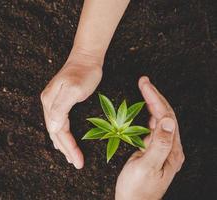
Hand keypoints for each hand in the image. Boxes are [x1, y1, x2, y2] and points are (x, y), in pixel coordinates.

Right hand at [41, 49, 102, 168]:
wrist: (86, 57)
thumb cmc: (84, 73)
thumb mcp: (74, 89)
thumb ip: (61, 108)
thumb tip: (52, 127)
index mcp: (50, 102)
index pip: (58, 131)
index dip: (68, 147)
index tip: (78, 160)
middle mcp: (48, 103)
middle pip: (55, 132)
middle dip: (66, 149)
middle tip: (77, 163)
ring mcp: (53, 101)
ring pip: (56, 129)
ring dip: (63, 144)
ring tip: (71, 157)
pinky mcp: (60, 100)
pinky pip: (59, 122)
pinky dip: (62, 134)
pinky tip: (63, 140)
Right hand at [115, 76, 184, 199]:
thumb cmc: (137, 188)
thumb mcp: (147, 166)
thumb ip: (159, 144)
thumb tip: (169, 121)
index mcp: (171, 150)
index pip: (166, 117)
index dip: (155, 98)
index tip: (144, 84)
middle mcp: (170, 148)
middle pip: (165, 115)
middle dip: (154, 96)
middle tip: (143, 81)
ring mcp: (162, 149)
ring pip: (159, 120)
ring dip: (152, 103)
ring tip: (143, 90)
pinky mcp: (153, 150)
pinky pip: (152, 128)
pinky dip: (147, 115)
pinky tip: (142, 110)